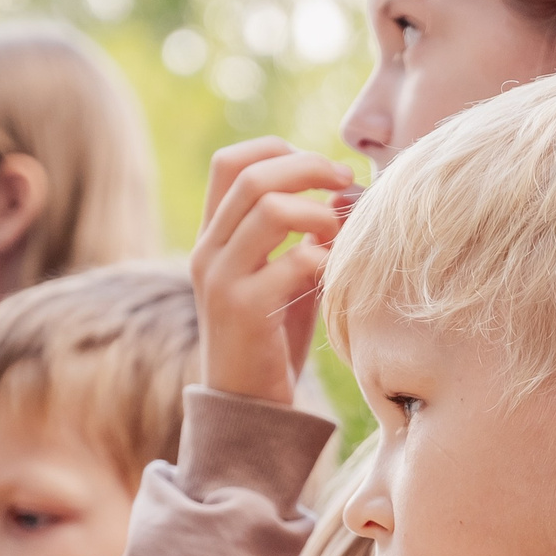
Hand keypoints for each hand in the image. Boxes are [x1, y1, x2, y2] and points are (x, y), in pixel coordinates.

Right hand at [192, 137, 357, 407]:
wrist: (247, 405)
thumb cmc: (273, 336)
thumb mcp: (284, 274)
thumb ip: (303, 233)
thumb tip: (346, 190)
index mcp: (213, 235)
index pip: (230, 162)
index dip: (279, 151)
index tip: (322, 168)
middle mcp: (208, 251)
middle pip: (253, 176)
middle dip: (309, 169)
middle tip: (347, 183)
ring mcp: (220, 279)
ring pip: (268, 208)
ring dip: (318, 211)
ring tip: (340, 232)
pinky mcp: (242, 310)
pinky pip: (291, 263)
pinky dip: (323, 259)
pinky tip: (335, 273)